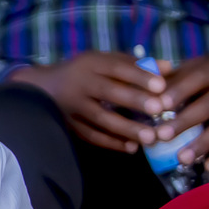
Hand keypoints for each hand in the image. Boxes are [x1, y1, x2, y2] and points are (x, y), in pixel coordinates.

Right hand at [12, 52, 164, 152]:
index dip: (139, 76)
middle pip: (108, 91)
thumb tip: (168, 68)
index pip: (116, 67)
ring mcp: (72, 106)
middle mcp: (80, 83)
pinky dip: (110, 142)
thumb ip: (134, 65)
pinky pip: (90, 135)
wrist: (39, 87)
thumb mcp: (103, 61)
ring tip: (150, 138)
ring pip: (100, 118)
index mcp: (90, 64)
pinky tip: (130, 147)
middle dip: (134, 100)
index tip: (161, 85)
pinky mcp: (68, 124)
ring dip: (126, 128)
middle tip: (158, 110)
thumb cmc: (81, 72)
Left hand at [152, 55, 208, 171]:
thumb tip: (136, 87)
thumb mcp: (192, 70)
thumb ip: (170, 78)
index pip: (197, 77)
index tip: (159, 105)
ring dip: (204, 143)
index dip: (179, 90)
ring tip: (182, 158)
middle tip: (162, 135)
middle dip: (186, 120)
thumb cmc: (206, 77)